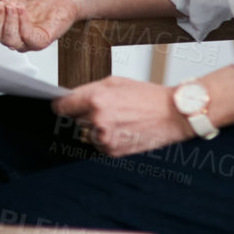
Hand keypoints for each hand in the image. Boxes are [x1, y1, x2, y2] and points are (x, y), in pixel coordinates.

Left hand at [53, 77, 192, 157]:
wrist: (172, 114)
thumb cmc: (147, 96)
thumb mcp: (114, 82)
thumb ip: (89, 90)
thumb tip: (70, 97)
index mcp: (96, 99)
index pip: (61, 107)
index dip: (62, 105)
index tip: (63, 106)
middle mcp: (98, 120)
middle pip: (73, 120)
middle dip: (83, 115)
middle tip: (103, 109)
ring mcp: (105, 138)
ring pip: (85, 133)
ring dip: (94, 128)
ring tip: (116, 119)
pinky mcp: (113, 151)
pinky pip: (98, 144)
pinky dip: (105, 138)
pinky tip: (121, 129)